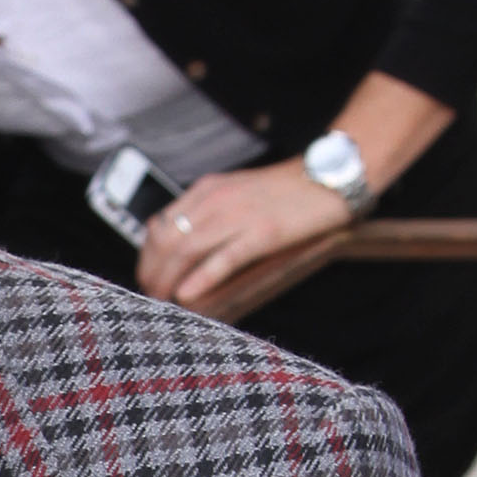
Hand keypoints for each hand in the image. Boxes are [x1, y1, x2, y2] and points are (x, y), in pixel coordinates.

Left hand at [135, 160, 353, 310]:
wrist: (330, 175)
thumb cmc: (285, 191)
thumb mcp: (236, 193)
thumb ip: (207, 213)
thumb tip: (180, 244)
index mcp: (207, 190)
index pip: (161, 225)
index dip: (147, 256)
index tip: (146, 277)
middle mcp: (216, 199)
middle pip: (167, 241)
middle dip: (151, 272)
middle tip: (149, 296)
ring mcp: (239, 215)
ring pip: (187, 250)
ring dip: (168, 279)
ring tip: (162, 301)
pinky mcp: (264, 232)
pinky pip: (225, 257)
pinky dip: (202, 277)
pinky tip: (187, 295)